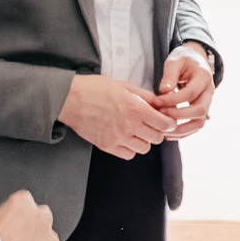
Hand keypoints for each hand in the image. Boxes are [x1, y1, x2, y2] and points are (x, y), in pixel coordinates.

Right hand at [60, 74, 176, 158]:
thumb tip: (161, 104)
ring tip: (137, 131)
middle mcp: (129, 126)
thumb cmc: (96, 89)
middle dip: (157, 131)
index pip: (165, 124)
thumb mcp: (125, 86)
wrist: (70, 99)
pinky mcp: (107, 146)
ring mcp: (118, 138)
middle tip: (151, 124)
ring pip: (144, 148)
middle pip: (157, 138)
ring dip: (144, 140)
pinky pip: (128, 155)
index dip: (169, 122)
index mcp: (136, 109)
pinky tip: (125, 138)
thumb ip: (145, 96)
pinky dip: (130, 148)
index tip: (167, 121)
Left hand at [150, 44, 215, 139]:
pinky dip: (183, 132)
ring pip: (200, 122)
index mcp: (204, 77)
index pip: (191, 93)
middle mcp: (209, 92)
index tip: (157, 101)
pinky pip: (195, 126)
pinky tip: (168, 133)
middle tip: (161, 114)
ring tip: (163, 129)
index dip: (173, 100)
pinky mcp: (202, 111)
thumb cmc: (184, 59)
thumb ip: (169, 75)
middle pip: (200, 110)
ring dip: (181, 129)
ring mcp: (207, 103)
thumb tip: (164, 91)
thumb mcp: (175, 60)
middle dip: (178, 115)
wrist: (195, 60)